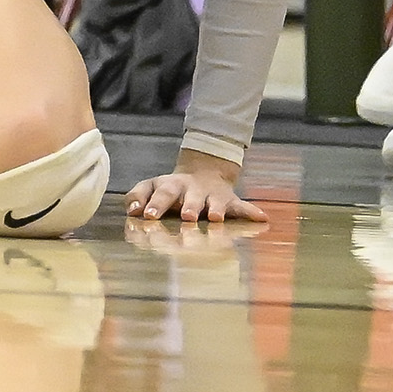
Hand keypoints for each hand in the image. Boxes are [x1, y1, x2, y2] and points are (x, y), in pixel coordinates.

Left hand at [127, 152, 264, 223]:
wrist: (204, 172)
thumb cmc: (171, 188)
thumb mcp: (151, 186)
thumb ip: (136, 196)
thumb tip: (130, 210)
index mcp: (171, 185)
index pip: (161, 193)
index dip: (155, 203)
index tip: (149, 215)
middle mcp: (192, 190)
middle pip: (191, 198)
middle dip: (189, 207)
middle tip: (187, 217)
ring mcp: (212, 196)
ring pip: (215, 203)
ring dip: (216, 210)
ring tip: (217, 219)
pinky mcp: (230, 201)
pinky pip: (242, 207)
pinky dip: (251, 213)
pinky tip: (262, 218)